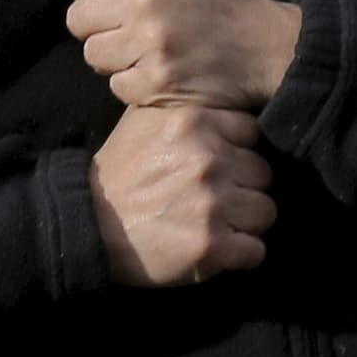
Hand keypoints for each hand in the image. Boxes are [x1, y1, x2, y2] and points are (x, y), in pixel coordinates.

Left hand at [63, 0, 304, 111]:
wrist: (267, 47)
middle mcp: (140, 6)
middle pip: (76, 18)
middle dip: (96, 22)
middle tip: (124, 24)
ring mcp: (147, 48)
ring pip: (93, 54)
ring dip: (113, 55)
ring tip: (141, 48)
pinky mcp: (156, 84)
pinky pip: (117, 85)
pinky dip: (132, 83)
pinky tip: (156, 70)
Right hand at [89, 101, 274, 286]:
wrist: (90, 223)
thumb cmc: (120, 172)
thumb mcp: (142, 120)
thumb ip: (184, 109)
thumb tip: (222, 102)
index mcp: (193, 120)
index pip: (250, 132)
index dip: (236, 149)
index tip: (217, 163)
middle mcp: (208, 158)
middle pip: (262, 172)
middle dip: (242, 186)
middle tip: (213, 196)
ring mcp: (213, 203)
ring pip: (266, 211)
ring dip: (245, 221)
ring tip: (214, 223)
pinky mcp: (214, 245)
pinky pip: (257, 250)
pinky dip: (240, 254)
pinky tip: (216, 248)